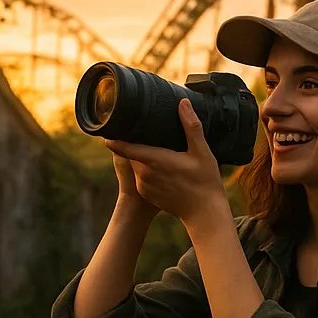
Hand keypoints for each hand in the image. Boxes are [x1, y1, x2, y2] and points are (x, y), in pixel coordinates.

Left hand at [104, 100, 228, 230]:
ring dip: (144, 157)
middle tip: (150, 133)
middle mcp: (144, 173)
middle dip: (138, 142)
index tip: (112, 124)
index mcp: (154, 160)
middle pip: (132, 152)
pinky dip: (149, 171)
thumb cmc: (205, 182)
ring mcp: (144, 185)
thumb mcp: (202, 152)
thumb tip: (182, 103)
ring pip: (137, 164)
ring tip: (160, 150)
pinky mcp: (147, 194)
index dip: (114, 135)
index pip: (122, 146)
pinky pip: (143, 176)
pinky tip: (165, 169)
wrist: (204, 214)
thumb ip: (191, 126)